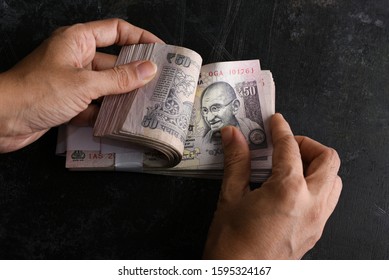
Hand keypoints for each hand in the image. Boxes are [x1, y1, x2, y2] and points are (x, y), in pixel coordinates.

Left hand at [0, 18, 162, 152]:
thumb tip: (148, 70)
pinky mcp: (69, 102)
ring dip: (123, 95)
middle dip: (135, 71)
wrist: (1, 120)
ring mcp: (73, 81)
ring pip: (106, 85)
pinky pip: (95, 104)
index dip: (140, 38)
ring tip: (147, 103)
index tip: (160, 50)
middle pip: (114, 60)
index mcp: (78, 40)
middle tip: (159, 81)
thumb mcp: (85, 83)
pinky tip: (123, 120)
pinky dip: (107, 113)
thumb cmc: (36, 92)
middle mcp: (76, 58)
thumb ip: (119, 78)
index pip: (116, 31)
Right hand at [203, 113, 341, 258]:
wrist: (237, 276)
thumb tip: (234, 136)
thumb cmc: (232, 244)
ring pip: (333, 181)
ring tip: (289, 167)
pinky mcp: (315, 232)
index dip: (281, 129)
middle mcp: (311, 204)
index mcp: (289, 191)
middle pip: (327, 160)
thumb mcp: (230, 197)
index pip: (290, 148)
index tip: (276, 122)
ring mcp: (317, 220)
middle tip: (284, 146)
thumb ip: (236, 161)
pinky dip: (315, 186)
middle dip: (307, 145)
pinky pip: (327, 200)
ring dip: (316, 166)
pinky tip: (290, 190)